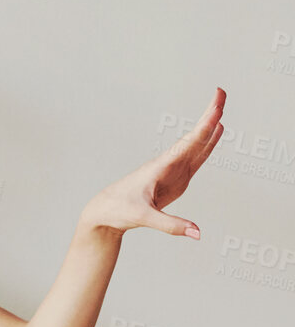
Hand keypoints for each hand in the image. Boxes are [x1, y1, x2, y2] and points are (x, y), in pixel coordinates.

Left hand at [83, 88, 225, 238]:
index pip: (189, 142)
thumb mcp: (144, 218)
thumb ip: (171, 225)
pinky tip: (215, 133)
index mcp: (161, 167)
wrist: (104, 213)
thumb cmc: (119, 210)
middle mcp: (169, 164)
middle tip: (221, 93)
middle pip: (194, 137)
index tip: (216, 105)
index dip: (205, 124)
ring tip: (221, 109)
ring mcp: (173, 171)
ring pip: (196, 145)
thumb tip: (197, 233)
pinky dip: (208, 145)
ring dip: (210, 127)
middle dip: (208, 116)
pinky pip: (196, 158)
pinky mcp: (176, 179)